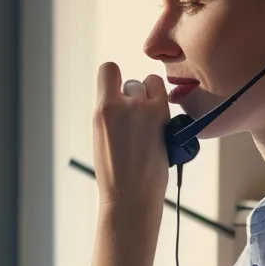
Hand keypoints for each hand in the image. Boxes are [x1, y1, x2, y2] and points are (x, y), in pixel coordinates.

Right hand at [92, 62, 170, 207]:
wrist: (131, 195)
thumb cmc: (115, 171)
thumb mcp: (101, 134)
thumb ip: (111, 111)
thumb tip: (124, 96)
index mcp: (103, 110)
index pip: (108, 70)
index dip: (114, 79)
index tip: (118, 94)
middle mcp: (123, 105)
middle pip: (131, 83)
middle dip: (133, 97)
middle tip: (135, 122)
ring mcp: (145, 109)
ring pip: (148, 85)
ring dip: (149, 98)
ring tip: (147, 124)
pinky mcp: (163, 117)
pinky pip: (163, 93)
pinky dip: (161, 102)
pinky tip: (159, 122)